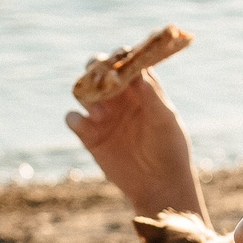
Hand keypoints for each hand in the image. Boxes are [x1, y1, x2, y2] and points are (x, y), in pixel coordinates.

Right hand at [66, 70, 206, 221]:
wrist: (159, 185)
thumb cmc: (170, 149)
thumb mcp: (165, 121)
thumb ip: (152, 96)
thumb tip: (138, 73)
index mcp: (140, 89)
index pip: (125, 63)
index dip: (120, 56)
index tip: (119, 58)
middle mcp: (119, 98)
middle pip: (98, 71)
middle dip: (95, 68)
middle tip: (99, 75)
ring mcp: (102, 115)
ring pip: (83, 92)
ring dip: (87, 95)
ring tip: (102, 114)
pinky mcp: (89, 136)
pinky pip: (73, 119)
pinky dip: (74, 118)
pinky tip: (84, 124)